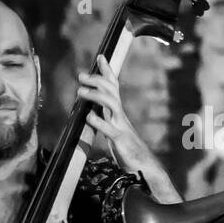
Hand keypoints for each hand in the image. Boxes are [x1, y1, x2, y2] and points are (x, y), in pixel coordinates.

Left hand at [78, 54, 153, 174]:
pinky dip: (98, 121)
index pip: (113, 86)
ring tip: (80, 92)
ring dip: (95, 95)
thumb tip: (90, 110)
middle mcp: (120, 115)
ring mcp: (121, 126)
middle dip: (97, 79)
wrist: (143, 165)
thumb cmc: (127, 147)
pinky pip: (110, 129)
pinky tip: (88, 116)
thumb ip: (104, 118)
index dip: (107, 71)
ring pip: (111, 104)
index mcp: (117, 111)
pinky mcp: (120, 140)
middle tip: (81, 75)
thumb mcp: (113, 129)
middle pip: (111, 90)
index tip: (101, 56)